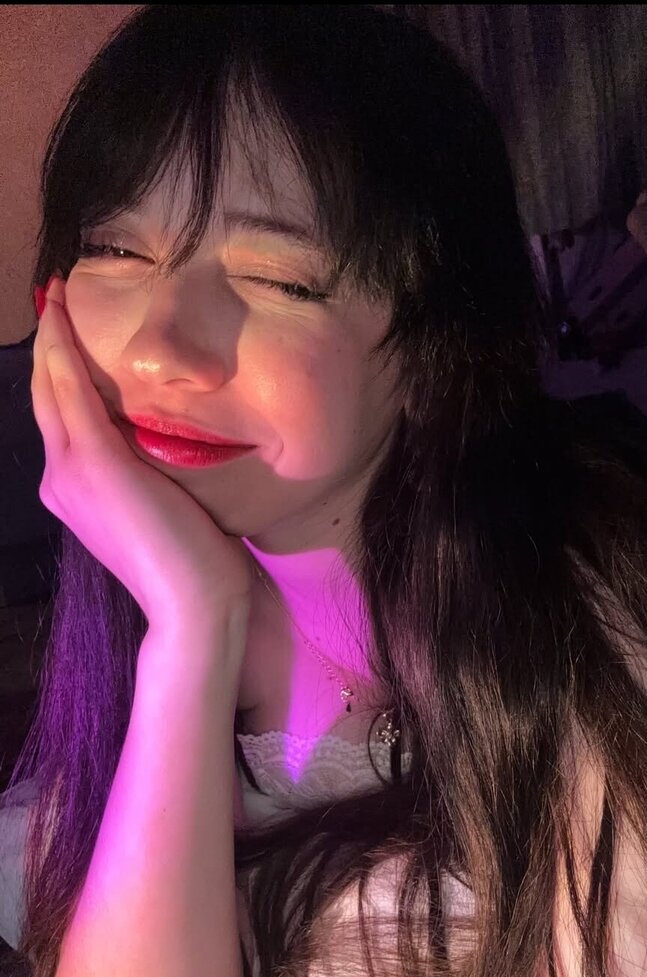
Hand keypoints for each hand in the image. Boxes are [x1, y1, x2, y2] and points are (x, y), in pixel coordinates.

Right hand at [32, 275, 254, 627]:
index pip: (62, 417)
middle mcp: (61, 480)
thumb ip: (149, 475)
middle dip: (49, 343)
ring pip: (52, 388)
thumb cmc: (193, 564)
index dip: (59, 370)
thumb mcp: (162, 509)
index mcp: (76, 492)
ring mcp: (71, 474)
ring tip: (57, 297)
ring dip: (54, 338)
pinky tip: (66, 319)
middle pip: (46, 396)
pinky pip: (72, 393)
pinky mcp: (95, 465)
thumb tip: (164, 445)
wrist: (194, 604)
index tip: (66, 329)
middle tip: (54, 295)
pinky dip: (65, 352)